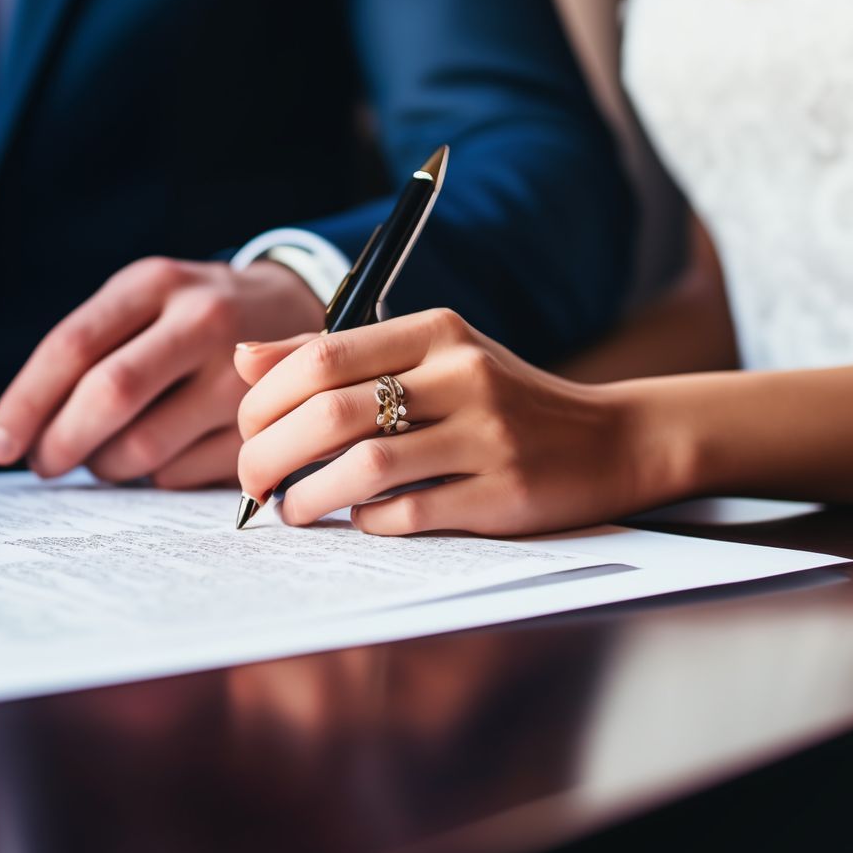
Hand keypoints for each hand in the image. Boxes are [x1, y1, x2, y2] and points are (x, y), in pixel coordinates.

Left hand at [0, 257, 324, 487]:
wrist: (296, 308)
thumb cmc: (191, 317)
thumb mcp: (146, 302)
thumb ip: (91, 350)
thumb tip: (24, 432)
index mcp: (156, 283)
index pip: (74, 345)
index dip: (26, 402)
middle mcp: (203, 320)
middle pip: (110, 394)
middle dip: (61, 443)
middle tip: (43, 465)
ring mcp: (242, 375)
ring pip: (144, 447)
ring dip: (106, 466)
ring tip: (104, 457)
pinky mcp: (263, 425)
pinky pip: (181, 475)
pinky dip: (155, 477)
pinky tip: (164, 455)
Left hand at [234, 309, 665, 535]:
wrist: (609, 440)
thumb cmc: (495, 399)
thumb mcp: (428, 356)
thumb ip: (337, 355)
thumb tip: (244, 360)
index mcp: (437, 331)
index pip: (320, 357)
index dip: (263, 400)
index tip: (247, 429)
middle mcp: (462, 375)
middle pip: (329, 414)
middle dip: (269, 454)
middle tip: (251, 480)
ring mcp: (486, 437)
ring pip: (361, 469)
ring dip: (307, 497)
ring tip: (290, 508)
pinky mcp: (502, 496)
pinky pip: (405, 515)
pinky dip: (364, 521)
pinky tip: (356, 519)